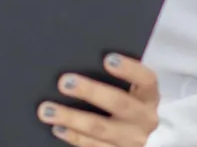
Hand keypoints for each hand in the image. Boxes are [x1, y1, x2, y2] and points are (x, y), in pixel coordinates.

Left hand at [37, 53, 159, 145]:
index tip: (108, 59)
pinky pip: (93, 146)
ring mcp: (131, 140)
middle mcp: (144, 119)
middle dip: (90, 92)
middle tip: (64, 82)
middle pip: (118, 103)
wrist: (138, 136)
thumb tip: (81, 60)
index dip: (129, 69)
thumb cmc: (128, 104)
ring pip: (100, 128)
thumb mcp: (132, 91)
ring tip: (47, 110)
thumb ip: (116, 79)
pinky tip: (57, 127)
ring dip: (71, 118)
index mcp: (149, 96)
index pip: (146, 80)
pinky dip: (74, 136)